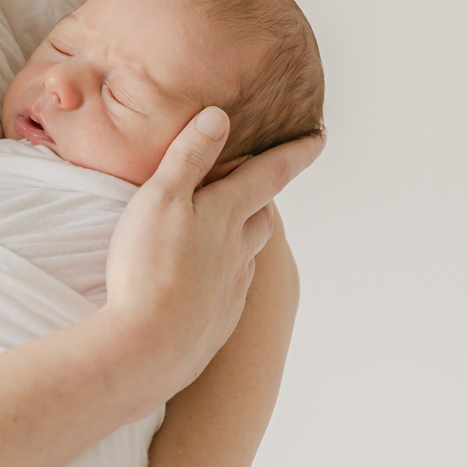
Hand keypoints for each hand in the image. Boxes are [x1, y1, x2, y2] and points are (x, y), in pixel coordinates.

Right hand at [104, 107, 322, 399]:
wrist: (147, 349)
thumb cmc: (148, 268)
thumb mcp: (161, 199)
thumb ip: (189, 158)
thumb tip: (219, 117)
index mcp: (227, 215)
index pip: (270, 174)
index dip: (296, 153)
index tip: (320, 138)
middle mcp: (239, 252)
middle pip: (262, 217)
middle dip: (262, 198)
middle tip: (254, 185)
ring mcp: (230, 291)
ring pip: (247, 256)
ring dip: (242, 238)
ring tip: (225, 232)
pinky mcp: (216, 324)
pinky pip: (229, 292)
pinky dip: (223, 277)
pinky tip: (203, 282)